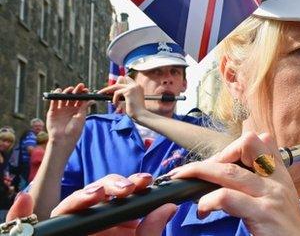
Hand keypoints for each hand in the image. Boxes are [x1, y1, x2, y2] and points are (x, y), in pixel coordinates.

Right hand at [5, 174, 175, 235]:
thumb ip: (151, 232)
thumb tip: (168, 207)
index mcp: (118, 222)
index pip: (122, 195)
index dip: (132, 183)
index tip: (146, 180)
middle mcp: (95, 221)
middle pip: (98, 193)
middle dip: (111, 185)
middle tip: (126, 189)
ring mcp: (75, 226)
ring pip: (71, 204)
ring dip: (83, 195)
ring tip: (97, 195)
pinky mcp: (57, 233)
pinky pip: (33, 225)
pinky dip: (21, 213)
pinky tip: (23, 200)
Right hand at [47, 84, 92, 144]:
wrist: (63, 139)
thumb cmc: (74, 130)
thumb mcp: (81, 117)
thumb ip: (84, 108)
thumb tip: (91, 99)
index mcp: (77, 110)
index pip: (80, 99)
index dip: (82, 94)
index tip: (86, 89)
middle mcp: (69, 109)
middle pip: (72, 97)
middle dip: (76, 91)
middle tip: (80, 86)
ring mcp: (60, 110)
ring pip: (63, 98)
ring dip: (66, 92)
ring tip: (70, 89)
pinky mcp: (52, 112)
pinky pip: (54, 102)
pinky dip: (55, 96)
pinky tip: (58, 91)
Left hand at [98, 76, 146, 119]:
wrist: (141, 114)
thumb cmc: (136, 110)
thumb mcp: (130, 99)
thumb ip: (124, 94)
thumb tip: (114, 91)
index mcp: (138, 86)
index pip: (126, 79)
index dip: (118, 84)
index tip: (111, 89)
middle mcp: (136, 85)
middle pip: (119, 81)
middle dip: (109, 87)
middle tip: (100, 92)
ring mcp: (132, 87)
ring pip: (116, 86)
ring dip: (111, 94)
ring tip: (112, 102)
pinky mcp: (128, 91)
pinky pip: (116, 93)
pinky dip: (115, 99)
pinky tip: (116, 104)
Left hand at [168, 132, 299, 235]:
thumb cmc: (286, 232)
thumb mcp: (279, 199)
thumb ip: (262, 182)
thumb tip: (230, 170)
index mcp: (280, 174)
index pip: (260, 140)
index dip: (233, 147)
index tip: (216, 164)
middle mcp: (277, 180)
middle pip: (245, 145)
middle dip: (214, 155)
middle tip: (192, 172)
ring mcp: (271, 195)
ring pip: (229, 170)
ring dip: (199, 172)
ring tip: (184, 181)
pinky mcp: (263, 213)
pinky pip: (227, 197)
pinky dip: (208, 201)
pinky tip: (203, 210)